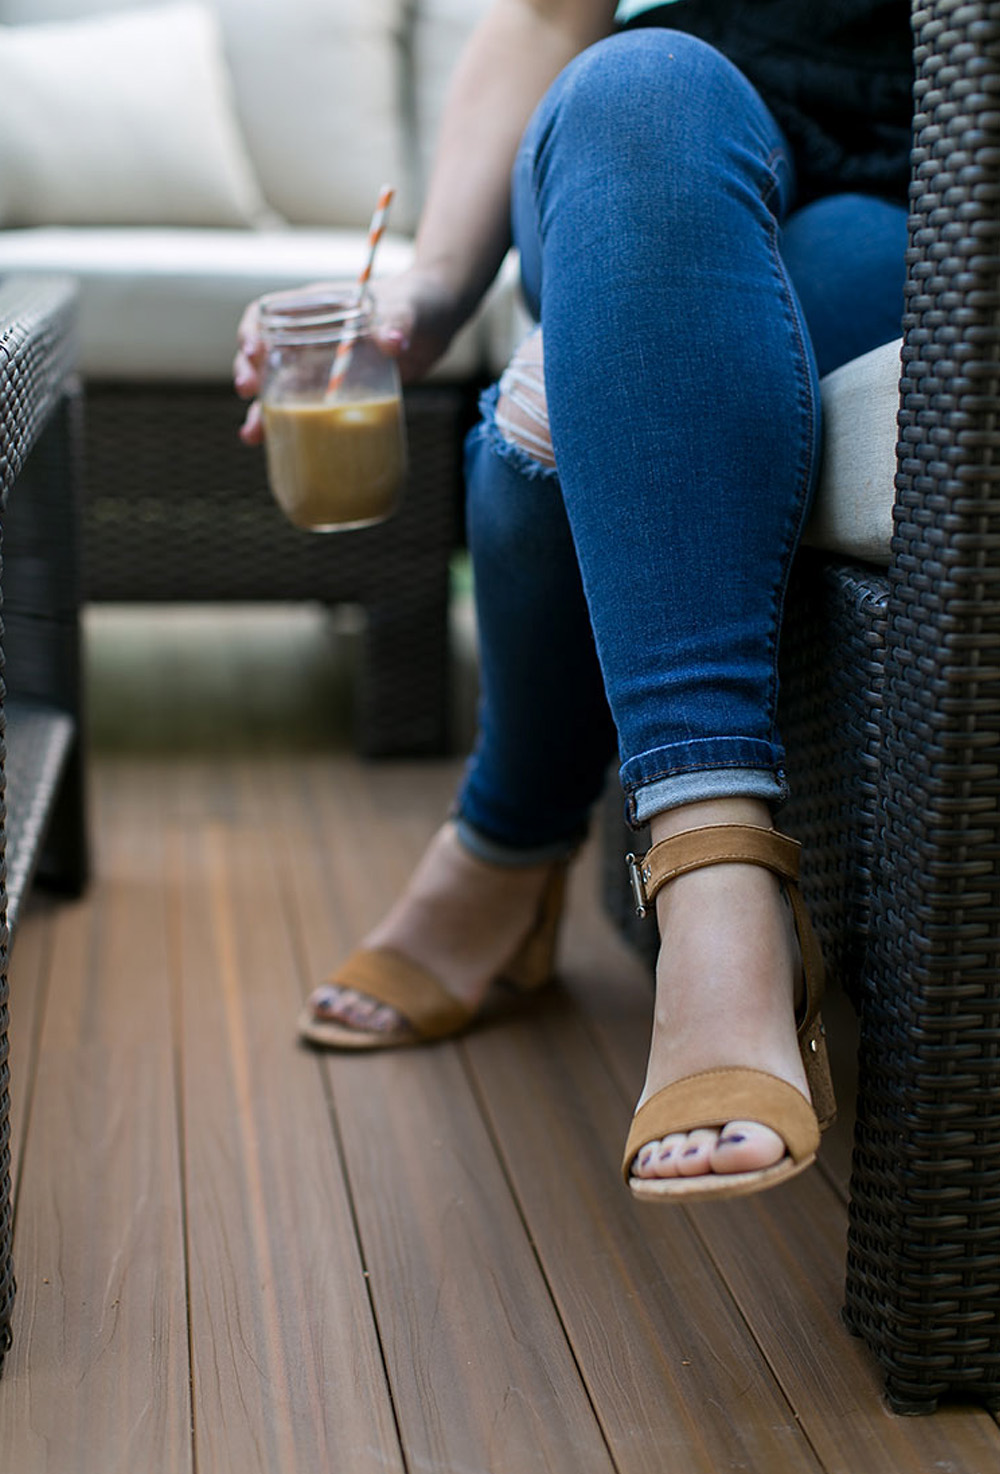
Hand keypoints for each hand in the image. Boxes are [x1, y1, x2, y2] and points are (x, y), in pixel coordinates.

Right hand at [233, 268, 467, 445]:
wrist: (438, 325)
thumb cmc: (419, 303)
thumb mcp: (409, 309)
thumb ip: (400, 321)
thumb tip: (394, 342)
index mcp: (316, 309)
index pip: (267, 314)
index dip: (251, 331)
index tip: (252, 350)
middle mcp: (310, 339)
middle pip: (264, 356)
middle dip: (249, 374)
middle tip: (248, 392)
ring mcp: (322, 368)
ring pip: (279, 390)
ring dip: (262, 412)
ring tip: (253, 436)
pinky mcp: (337, 393)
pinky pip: (307, 412)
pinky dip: (292, 430)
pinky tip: (281, 449)